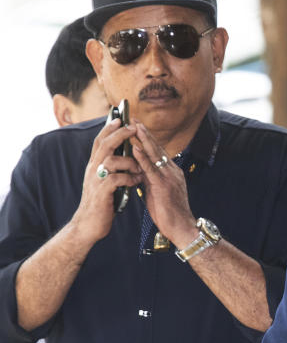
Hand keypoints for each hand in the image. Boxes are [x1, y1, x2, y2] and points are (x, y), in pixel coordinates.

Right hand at [70, 116, 141, 245]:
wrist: (90, 225)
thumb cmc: (102, 203)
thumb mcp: (106, 182)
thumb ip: (112, 169)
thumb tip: (125, 156)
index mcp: (95, 165)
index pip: (100, 141)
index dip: (109, 129)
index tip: (120, 118)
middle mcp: (93, 169)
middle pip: (104, 145)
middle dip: (119, 134)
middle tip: (133, 127)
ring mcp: (96, 180)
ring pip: (111, 160)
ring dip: (129, 162)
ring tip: (140, 169)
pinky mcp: (102, 193)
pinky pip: (116, 179)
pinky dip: (129, 178)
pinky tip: (137, 181)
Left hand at [130, 122, 196, 246]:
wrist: (182, 228)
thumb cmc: (170, 213)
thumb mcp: (158, 192)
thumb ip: (150, 179)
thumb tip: (139, 171)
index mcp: (172, 172)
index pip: (158, 151)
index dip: (148, 138)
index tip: (137, 126)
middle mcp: (172, 171)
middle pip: (157, 148)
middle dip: (144, 132)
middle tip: (133, 118)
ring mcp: (169, 177)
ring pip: (155, 154)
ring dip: (143, 139)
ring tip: (133, 126)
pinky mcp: (163, 186)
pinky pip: (150, 169)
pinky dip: (142, 157)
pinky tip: (135, 148)